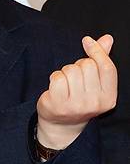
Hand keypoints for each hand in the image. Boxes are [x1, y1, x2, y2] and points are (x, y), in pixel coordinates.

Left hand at [37, 35, 116, 149]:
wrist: (61, 124)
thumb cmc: (79, 99)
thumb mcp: (95, 84)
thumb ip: (101, 61)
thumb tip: (107, 38)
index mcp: (109, 98)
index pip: (106, 67)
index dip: (97, 50)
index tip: (87, 41)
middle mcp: (95, 103)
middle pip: (86, 66)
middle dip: (78, 66)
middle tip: (74, 79)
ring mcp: (76, 105)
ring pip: (71, 70)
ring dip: (65, 72)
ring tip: (66, 84)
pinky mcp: (58, 104)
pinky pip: (57, 77)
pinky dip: (54, 77)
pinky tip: (55, 88)